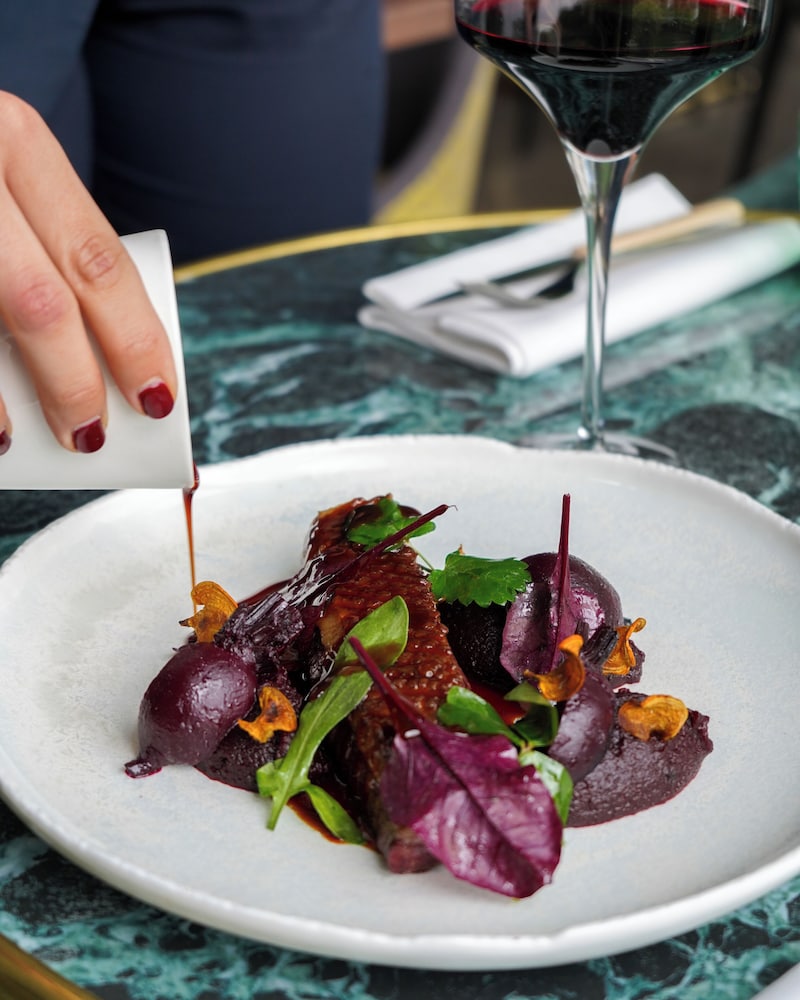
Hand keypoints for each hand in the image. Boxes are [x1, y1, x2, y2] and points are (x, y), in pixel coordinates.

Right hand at [0, 91, 177, 454]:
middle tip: (91, 434)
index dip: (136, 338)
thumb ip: (41, 243)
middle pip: (42, 300)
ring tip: (16, 438)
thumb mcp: (1, 179)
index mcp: (17, 144)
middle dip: (75, 381)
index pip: (99, 259)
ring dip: (2, 399)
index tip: (158, 395)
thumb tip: (98, 352)